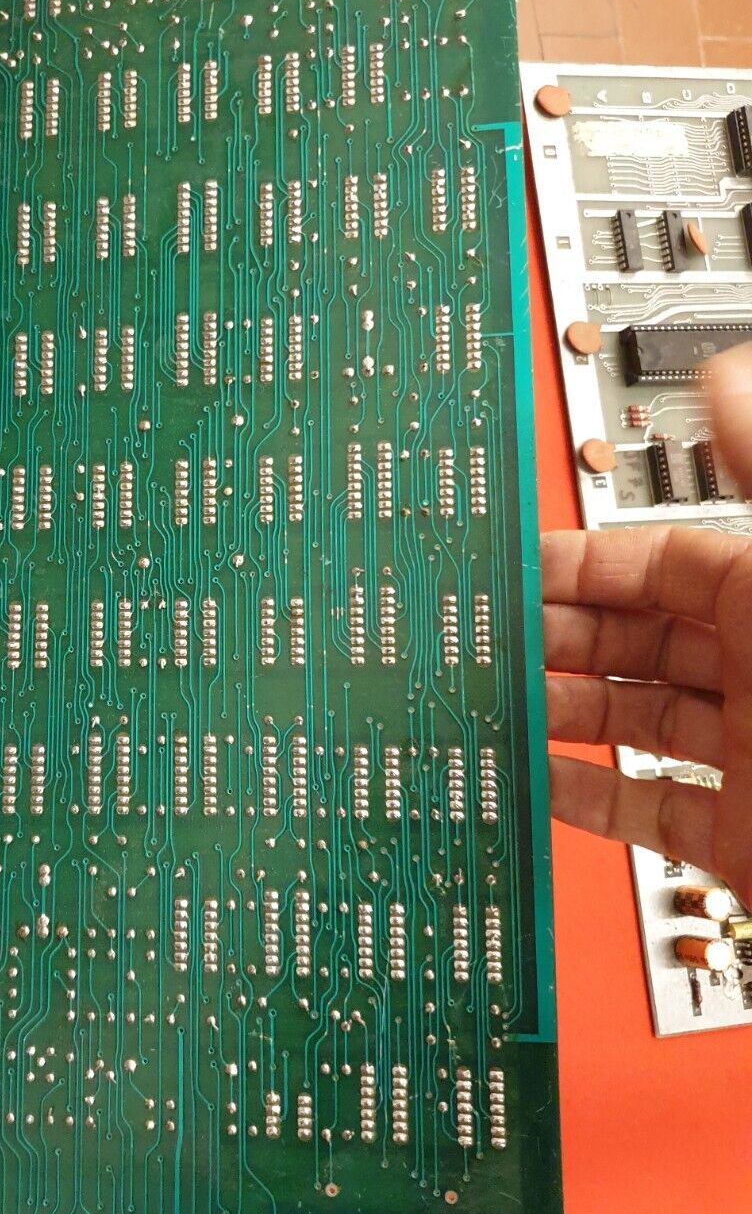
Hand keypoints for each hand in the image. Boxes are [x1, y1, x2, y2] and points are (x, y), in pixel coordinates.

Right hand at [541, 343, 751, 909]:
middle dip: (553, 633)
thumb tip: (724, 376)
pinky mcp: (738, 836)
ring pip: (629, 717)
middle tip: (487, 636)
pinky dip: (582, 793)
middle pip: (633, 637)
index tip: (518, 564)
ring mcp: (748, 757)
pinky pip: (644, 804)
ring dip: (555, 707)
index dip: (584, 560)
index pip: (663, 561)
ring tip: (495, 699)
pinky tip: (536, 777)